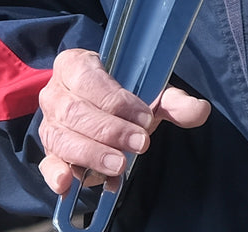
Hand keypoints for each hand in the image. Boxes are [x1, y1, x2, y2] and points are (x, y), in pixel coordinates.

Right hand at [38, 48, 210, 194]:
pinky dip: (56, 173)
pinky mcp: (49, 152)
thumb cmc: (123, 95)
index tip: (146, 117)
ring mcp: (49, 123)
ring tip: (120, 166)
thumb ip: (172, 100)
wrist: (103, 109)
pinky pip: (47, 163)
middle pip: (75, 111)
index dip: (117, 101)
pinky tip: (68, 182)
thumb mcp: (148, 91)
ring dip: (92, 154)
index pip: (90, 80)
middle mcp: (56, 92)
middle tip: (141, 143)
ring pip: (63, 138)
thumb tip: (199, 110)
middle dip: (110, 130)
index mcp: (76, 65)